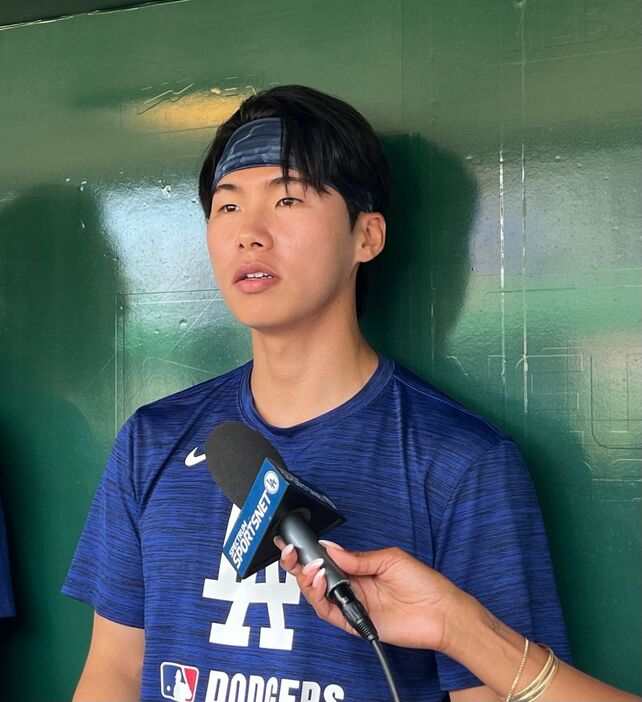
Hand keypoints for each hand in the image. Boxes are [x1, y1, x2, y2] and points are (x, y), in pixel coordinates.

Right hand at [276, 538, 463, 650]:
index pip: (327, 560)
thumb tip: (330, 548)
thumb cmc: (424, 584)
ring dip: (307, 579)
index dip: (310, 553)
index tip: (297, 542)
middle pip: (316, 578)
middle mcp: (353, 587)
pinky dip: (319, 597)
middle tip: (291, 553)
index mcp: (359, 569)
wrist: (441, 613)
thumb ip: (357, 558)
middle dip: (299, 565)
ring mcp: (353, 605)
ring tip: (311, 567)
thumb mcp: (389, 559)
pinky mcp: (355, 623)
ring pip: (317, 595)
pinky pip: (328, 612)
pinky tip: (320, 582)